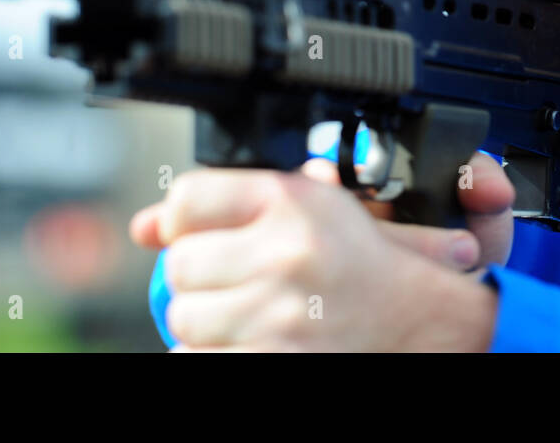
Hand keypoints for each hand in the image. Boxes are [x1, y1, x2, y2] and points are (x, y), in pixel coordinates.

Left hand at [129, 163, 506, 350]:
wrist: (416, 321)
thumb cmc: (358, 261)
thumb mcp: (307, 209)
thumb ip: (226, 208)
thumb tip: (144, 227)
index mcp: (293, 201)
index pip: (188, 199)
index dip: (184, 221)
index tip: (199, 234)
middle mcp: (286, 252)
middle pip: (180, 265)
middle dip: (199, 279)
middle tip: (235, 282)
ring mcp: (280, 313)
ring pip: (185, 319)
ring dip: (206, 323)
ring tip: (246, 315)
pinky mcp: (275, 360)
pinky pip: (197, 359)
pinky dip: (213, 354)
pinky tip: (247, 342)